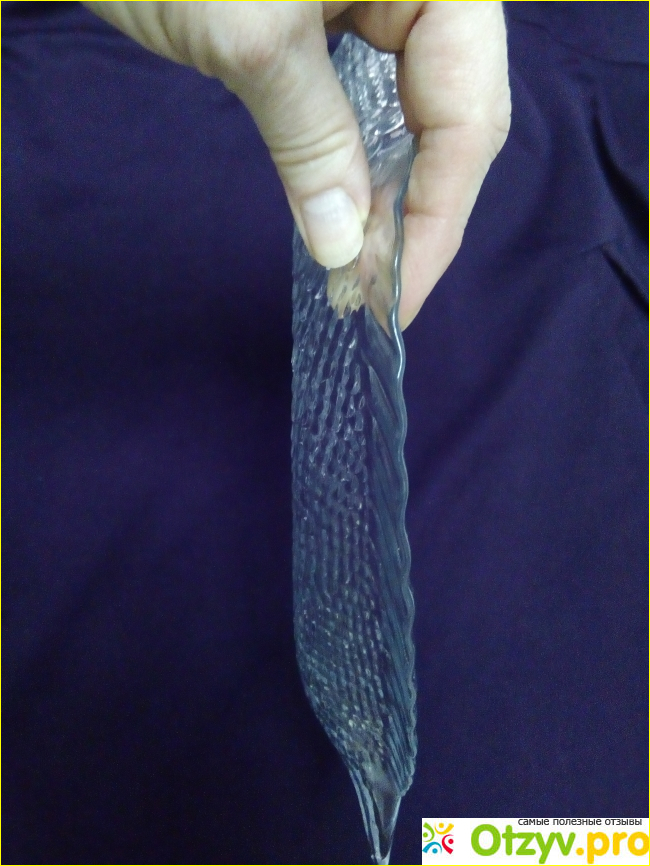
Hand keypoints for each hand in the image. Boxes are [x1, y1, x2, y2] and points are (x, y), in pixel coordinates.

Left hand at [85, 2, 509, 327]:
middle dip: (415, 213)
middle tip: (372, 293)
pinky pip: (369, 95)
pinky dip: (357, 155)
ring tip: (359, 266)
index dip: (438, 218)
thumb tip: (346, 252)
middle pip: (452, 116)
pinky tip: (344, 202)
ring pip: (413, 112)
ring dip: (388, 194)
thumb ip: (313, 142)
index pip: (468, 112)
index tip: (397, 300)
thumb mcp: (251, 39)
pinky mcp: (341, 8)